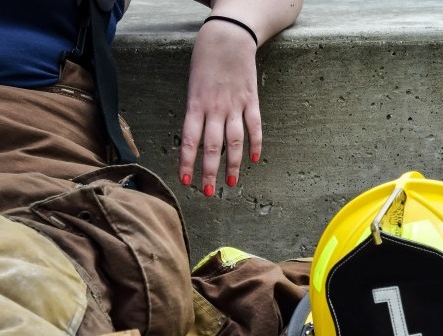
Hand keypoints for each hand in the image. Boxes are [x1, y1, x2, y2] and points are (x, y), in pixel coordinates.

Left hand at [178, 19, 260, 196]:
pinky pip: (255, 127)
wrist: (228, 37)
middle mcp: (215, 108)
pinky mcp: (252, 100)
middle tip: (209, 192)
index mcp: (196, 104)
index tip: (186, 181)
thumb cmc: (205, 59)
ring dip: (232, 164)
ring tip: (231, 183)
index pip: (190, 140)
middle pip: (213, 146)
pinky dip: (255, 144)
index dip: (187, 162)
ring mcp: (236, 105)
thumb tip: (196, 136)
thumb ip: (196, 111)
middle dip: (210, 171)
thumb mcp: (192, 85)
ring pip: (234, 141)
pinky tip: (254, 159)